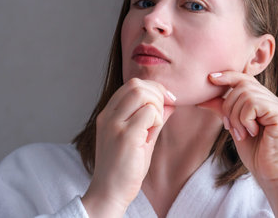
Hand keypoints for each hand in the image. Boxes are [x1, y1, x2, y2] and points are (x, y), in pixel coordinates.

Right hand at [82, 78, 175, 217]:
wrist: (110, 193)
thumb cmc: (124, 168)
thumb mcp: (140, 137)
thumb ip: (152, 118)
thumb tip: (169, 103)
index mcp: (108, 114)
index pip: (131, 85)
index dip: (153, 89)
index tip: (166, 101)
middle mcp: (108, 116)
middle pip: (136, 85)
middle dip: (157, 94)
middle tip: (164, 112)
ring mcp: (114, 125)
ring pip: (142, 94)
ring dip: (156, 106)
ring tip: (155, 125)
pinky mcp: (125, 136)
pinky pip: (149, 113)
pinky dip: (157, 119)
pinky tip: (152, 134)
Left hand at [197, 71, 277, 185]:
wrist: (273, 177)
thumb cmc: (257, 155)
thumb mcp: (235, 128)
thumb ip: (224, 111)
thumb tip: (204, 98)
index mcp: (264, 102)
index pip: (245, 79)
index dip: (227, 76)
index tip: (210, 79)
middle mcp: (274, 100)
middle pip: (242, 84)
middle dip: (228, 105)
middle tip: (229, 126)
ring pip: (246, 94)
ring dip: (236, 116)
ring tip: (241, 134)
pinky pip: (254, 104)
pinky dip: (245, 119)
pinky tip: (251, 133)